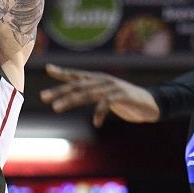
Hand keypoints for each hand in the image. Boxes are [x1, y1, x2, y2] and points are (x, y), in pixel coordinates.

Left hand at [40, 65, 160, 125]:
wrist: (149, 104)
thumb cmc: (124, 100)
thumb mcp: (105, 95)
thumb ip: (91, 93)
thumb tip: (72, 95)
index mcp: (98, 79)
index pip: (77, 75)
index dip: (63, 72)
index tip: (49, 69)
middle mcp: (103, 80)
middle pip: (77, 85)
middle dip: (59, 90)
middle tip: (43, 97)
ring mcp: (112, 87)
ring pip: (87, 93)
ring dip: (70, 101)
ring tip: (57, 108)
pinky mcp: (122, 95)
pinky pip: (107, 103)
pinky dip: (100, 113)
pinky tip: (96, 123)